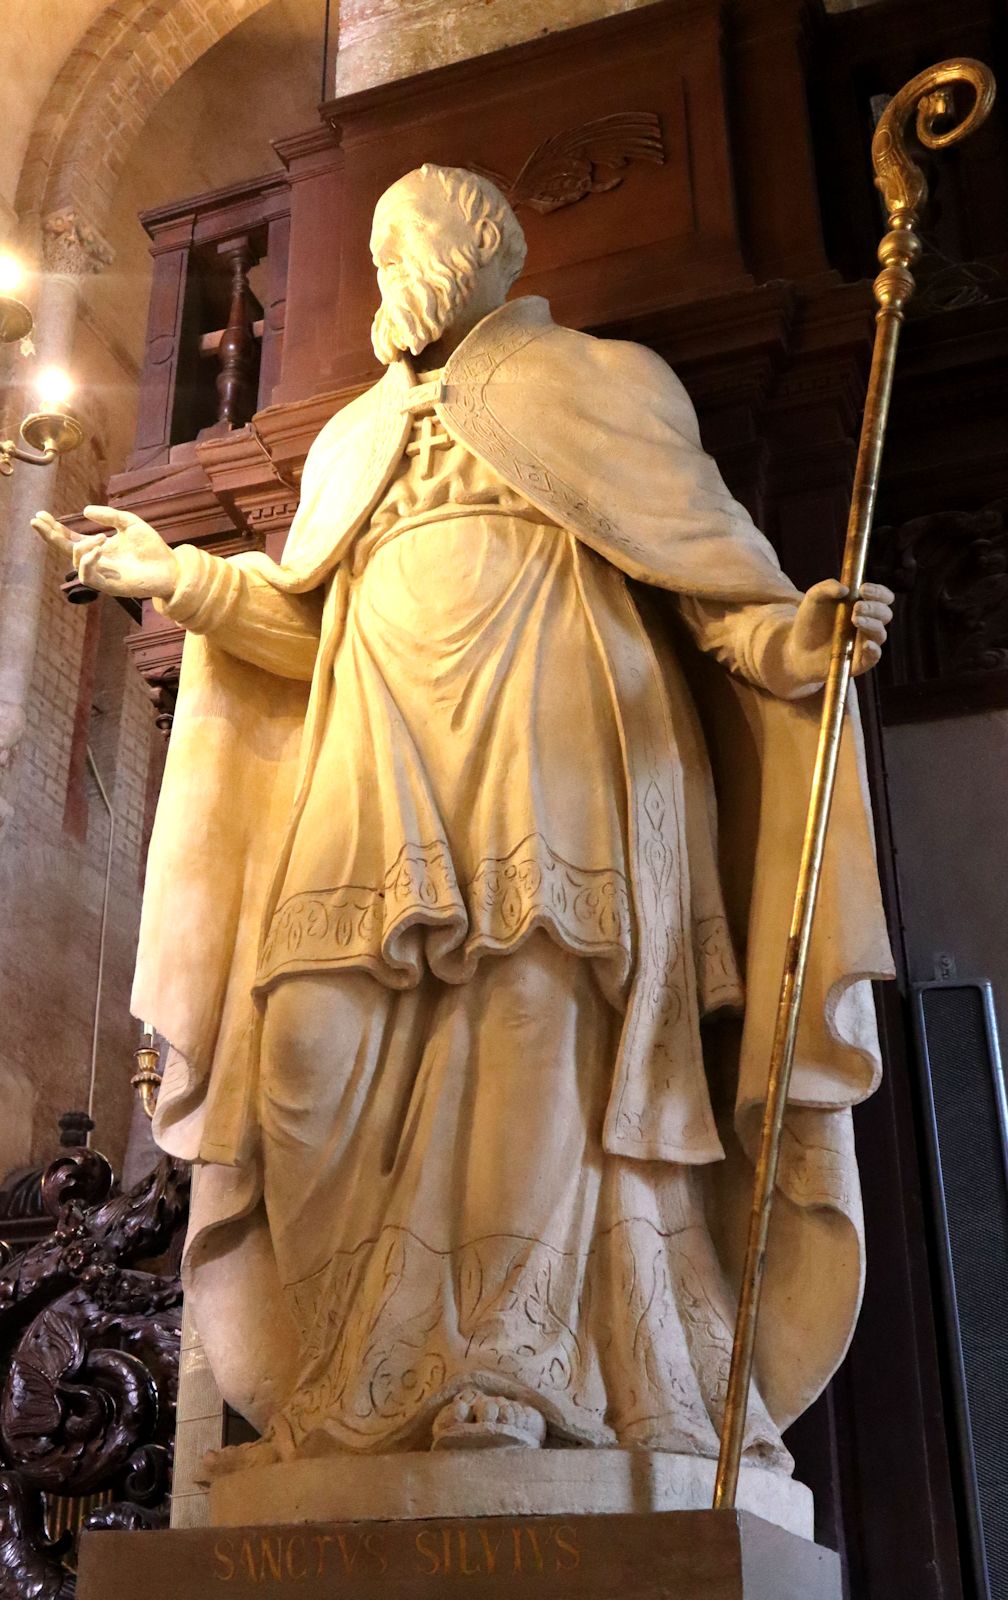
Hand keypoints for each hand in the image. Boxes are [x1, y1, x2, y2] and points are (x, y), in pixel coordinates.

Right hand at [31, 505, 179, 601]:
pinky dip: (88, 559)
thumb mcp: (130, 523)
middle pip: (65, 549)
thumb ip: (109, 516)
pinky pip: (87, 575)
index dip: (55, 527)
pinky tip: (99, 547)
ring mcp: (101, 573)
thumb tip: (84, 511)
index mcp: (99, 546)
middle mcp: (97, 560)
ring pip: (76, 560)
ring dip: (83, 545)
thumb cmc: (152, 548)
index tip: (40, 514)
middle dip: (50, 535)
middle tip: (37, 520)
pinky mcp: (107, 586)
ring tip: (101, 537)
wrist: (170, 568)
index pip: (71, 538)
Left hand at [779, 578, 894, 694]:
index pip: (883, 597)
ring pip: (880, 634)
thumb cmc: (809, 622)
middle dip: (874, 608)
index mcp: (862, 606)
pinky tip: (866, 644)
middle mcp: (867, 624)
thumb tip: (845, 589)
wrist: (795, 649)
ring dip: (871, 624)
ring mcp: (864, 643)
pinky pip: (874, 657)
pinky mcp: (859, 662)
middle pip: (885, 614)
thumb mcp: (814, 598)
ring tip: (854, 620)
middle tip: (857, 607)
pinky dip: (873, 650)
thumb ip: (827, 587)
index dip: (879, 592)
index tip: (863, 589)